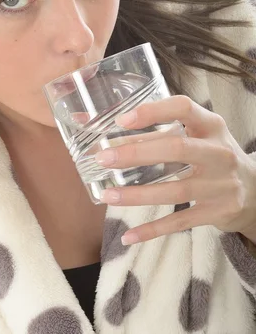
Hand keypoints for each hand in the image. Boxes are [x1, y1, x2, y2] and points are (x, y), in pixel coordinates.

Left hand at [94, 95, 255, 244]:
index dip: (153, 112)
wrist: (254, 191)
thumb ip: (156, 134)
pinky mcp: (218, 212)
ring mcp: (221, 184)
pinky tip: (129, 235)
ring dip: (137, 195)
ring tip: (107, 196)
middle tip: (103, 158)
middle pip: (177, 149)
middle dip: (136, 154)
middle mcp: (219, 152)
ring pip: (175, 191)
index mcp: (211, 125)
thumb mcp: (195, 137)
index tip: (122, 120)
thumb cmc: (213, 155)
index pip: (183, 108)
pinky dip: (153, 230)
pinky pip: (181, 222)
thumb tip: (107, 137)